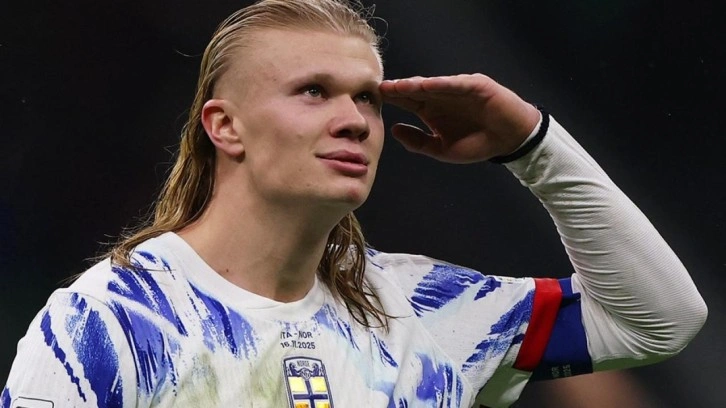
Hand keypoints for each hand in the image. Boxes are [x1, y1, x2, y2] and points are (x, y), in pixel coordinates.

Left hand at [379, 74, 539, 162]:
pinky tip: (426, 84)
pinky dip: (441, 84)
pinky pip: (456, 84)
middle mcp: (441, 97)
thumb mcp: (442, 149)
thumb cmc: (477, 143)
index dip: (393, 100)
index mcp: (431, 110)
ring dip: (414, 85)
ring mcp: (457, 89)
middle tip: (379, 88)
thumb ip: (418, 142)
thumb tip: (394, 130)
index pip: (408, 102)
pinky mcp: (475, 86)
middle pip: (415, 91)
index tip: (374, 100)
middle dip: (398, 90)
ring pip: (432, 85)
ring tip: (397, 86)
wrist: (509, 140)